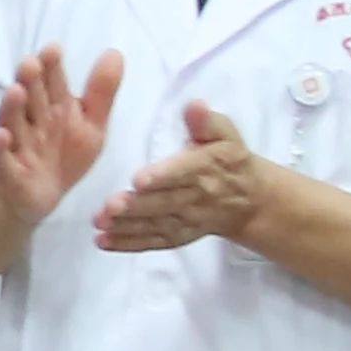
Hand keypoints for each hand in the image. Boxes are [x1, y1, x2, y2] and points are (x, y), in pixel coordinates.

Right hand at [0, 45, 128, 223]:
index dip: (51, 67)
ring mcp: (17, 146)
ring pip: (12, 123)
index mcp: (52, 107)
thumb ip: (101, 92)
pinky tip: (0, 136)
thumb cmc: (65, 154)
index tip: (53, 49)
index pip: (51, 83)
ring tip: (16, 90)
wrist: (39, 197)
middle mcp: (32, 122)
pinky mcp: (8, 174)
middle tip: (31, 63)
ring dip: (12, 108)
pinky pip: (0, 160)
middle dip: (30, 81)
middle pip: (30, 98)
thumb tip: (115, 51)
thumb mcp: (91, 125)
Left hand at [92, 102, 269, 252]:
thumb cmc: (230, 159)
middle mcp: (196, 197)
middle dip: (136, 206)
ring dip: (127, 226)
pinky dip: (129, 245)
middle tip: (109, 206)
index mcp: (207, 167)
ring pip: (156, 225)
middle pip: (165, 203)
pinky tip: (103, 242)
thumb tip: (194, 105)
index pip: (184, 172)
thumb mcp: (227, 135)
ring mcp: (187, 220)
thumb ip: (207, 121)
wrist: (249, 200)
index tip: (138, 179)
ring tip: (100, 223)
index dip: (162, 176)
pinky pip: (154, 242)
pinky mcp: (178, 236)